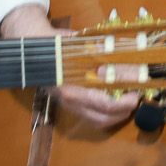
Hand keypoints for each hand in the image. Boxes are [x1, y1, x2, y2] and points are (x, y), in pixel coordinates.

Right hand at [0, 5, 137, 128]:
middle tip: (135, 99)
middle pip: (102, 119)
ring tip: (128, 101)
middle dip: (122, 113)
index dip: (123, 102)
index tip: (135, 95)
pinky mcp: (70, 104)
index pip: (102, 103)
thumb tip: (119, 54)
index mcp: (71, 88)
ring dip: (116, 115)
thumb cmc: (54, 44)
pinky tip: (116, 100)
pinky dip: (106, 112)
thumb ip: (97, 51)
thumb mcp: (76, 44)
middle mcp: (70, 101)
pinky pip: (91, 115)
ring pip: (97, 120)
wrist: (29, 49)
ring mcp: (69, 105)